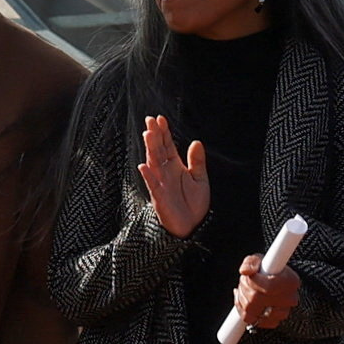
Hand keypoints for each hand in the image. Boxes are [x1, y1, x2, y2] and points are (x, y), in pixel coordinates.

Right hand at [138, 115, 208, 237]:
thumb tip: (196, 141)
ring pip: (154, 163)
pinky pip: (152, 185)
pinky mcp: (159, 197)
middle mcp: (166, 172)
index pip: (167, 145)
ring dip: (150, 149)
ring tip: (148, 134)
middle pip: (158, 150)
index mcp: (175, 166)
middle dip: (154, 135)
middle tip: (150, 120)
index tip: (160, 118)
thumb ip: (196, 161)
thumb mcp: (200, 178)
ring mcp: (161, 183)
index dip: (164, 132)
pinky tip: (144, 165)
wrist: (192, 225)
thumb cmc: (194, 202)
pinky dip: (148, 175)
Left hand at [234, 254, 301, 329]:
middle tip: (244, 281)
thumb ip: (252, 262)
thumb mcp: (261, 260)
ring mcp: (282, 312)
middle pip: (256, 299)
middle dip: (244, 289)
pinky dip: (243, 311)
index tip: (249, 276)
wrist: (278, 283)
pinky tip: (245, 302)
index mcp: (291, 281)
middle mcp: (290, 299)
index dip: (252, 282)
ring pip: (251, 311)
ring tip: (245, 290)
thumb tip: (245, 271)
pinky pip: (252, 321)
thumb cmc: (269, 269)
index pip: (268, 287)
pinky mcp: (273, 322)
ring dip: (242, 299)